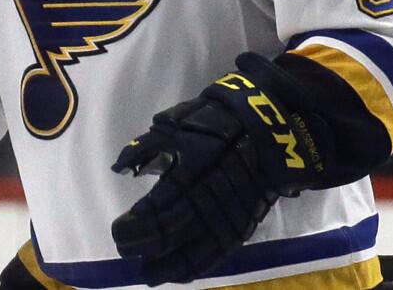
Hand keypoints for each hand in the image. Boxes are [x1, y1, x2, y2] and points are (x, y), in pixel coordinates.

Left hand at [111, 53, 323, 285]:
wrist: (274, 124)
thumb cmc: (221, 119)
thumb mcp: (179, 123)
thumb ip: (148, 146)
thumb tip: (121, 168)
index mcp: (188, 174)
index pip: (153, 212)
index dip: (132, 226)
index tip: (118, 229)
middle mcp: (205, 200)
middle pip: (168, 234)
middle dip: (142, 244)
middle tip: (125, 248)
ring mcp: (226, 216)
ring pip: (192, 251)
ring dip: (166, 264)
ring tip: (147, 271)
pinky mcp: (243, 224)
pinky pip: (216, 254)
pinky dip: (195, 267)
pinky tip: (178, 274)